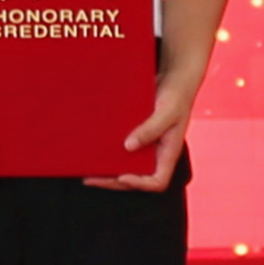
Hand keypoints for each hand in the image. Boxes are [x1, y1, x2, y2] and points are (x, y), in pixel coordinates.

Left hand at [89, 72, 197, 193]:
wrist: (175, 80)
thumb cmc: (176, 96)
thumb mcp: (166, 112)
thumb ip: (150, 129)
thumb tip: (128, 146)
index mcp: (168, 153)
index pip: (157, 181)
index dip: (139, 184)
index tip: (121, 176)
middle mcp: (156, 154)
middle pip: (136, 178)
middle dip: (114, 181)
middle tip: (91, 178)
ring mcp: (146, 146)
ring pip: (127, 167)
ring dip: (108, 171)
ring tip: (87, 171)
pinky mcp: (136, 136)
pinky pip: (122, 151)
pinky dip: (108, 154)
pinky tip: (92, 151)